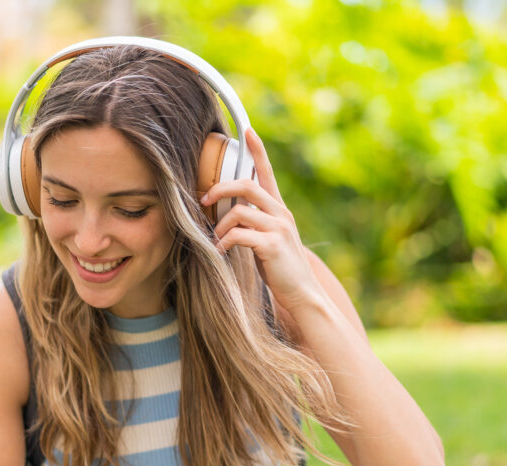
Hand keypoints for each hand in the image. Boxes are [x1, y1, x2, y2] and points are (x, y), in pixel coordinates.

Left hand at [201, 128, 325, 314]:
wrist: (303, 294)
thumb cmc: (281, 269)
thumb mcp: (269, 239)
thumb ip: (255, 222)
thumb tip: (229, 214)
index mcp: (279, 209)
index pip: (267, 172)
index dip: (258, 150)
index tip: (248, 130)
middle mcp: (281, 213)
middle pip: (246, 185)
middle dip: (220, 188)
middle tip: (203, 200)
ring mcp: (279, 228)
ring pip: (239, 211)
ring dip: (220, 225)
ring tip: (214, 240)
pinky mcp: (272, 245)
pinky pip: (239, 235)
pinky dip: (224, 242)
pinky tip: (220, 253)